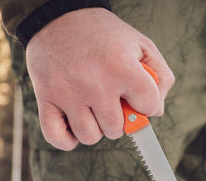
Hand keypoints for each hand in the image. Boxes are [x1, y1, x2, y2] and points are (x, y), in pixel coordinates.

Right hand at [26, 8, 174, 150]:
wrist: (58, 16)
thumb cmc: (103, 33)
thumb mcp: (140, 43)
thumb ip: (160, 76)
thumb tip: (156, 112)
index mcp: (121, 67)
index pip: (148, 107)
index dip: (147, 104)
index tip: (138, 96)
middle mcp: (94, 83)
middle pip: (116, 129)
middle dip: (119, 119)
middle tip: (112, 101)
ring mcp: (67, 93)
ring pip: (89, 137)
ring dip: (95, 129)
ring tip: (92, 110)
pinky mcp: (45, 98)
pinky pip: (56, 138)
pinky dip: (68, 140)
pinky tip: (74, 125)